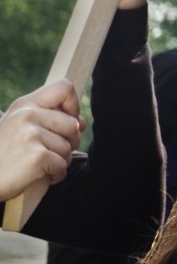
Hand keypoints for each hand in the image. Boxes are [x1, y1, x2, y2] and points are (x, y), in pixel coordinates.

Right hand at [0, 80, 82, 202]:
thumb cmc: (2, 156)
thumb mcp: (19, 129)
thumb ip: (49, 120)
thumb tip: (81, 123)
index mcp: (24, 105)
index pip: (64, 88)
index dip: (73, 105)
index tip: (66, 122)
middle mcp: (27, 115)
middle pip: (73, 125)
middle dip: (67, 143)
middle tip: (45, 153)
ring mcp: (31, 134)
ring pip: (68, 148)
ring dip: (59, 162)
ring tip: (36, 165)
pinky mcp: (37, 156)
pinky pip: (62, 166)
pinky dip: (55, 175)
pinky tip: (36, 176)